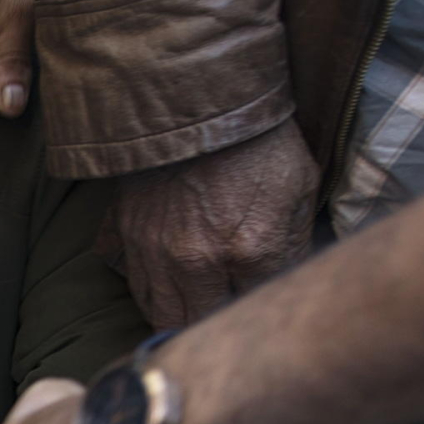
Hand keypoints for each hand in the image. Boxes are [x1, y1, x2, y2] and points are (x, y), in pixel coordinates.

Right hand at [109, 118, 320, 329]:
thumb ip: (294, 245)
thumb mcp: (300, 188)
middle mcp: (193, 260)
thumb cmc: (260, 140)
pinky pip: (124, 272)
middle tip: (222, 323)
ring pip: (155, 309)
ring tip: (191, 308)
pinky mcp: (124, 227)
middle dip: (209, 329)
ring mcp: (151, 246)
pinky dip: (142, 279)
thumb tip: (288, 281)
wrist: (202, 94)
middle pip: (194, 325)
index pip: (252, 311)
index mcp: (248, 251)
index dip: (259, 314)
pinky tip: (161, 273)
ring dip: (174, 313)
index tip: (263, 311)